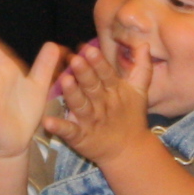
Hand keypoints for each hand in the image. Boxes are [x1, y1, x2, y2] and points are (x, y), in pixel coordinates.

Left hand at [44, 40, 149, 164]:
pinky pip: (69, 131)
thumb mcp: (139, 91)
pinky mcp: (81, 137)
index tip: (89, 49)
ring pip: (81, 106)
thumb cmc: (131, 116)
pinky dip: (59, 127)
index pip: (107, 74)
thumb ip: (142, 67)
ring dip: (73, 94)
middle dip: (85, 73)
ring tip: (64, 81)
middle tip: (75, 60)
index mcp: (115, 91)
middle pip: (93, 87)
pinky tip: (48, 122)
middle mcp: (102, 104)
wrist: (129, 151)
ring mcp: (91, 121)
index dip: (98, 63)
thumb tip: (145, 43)